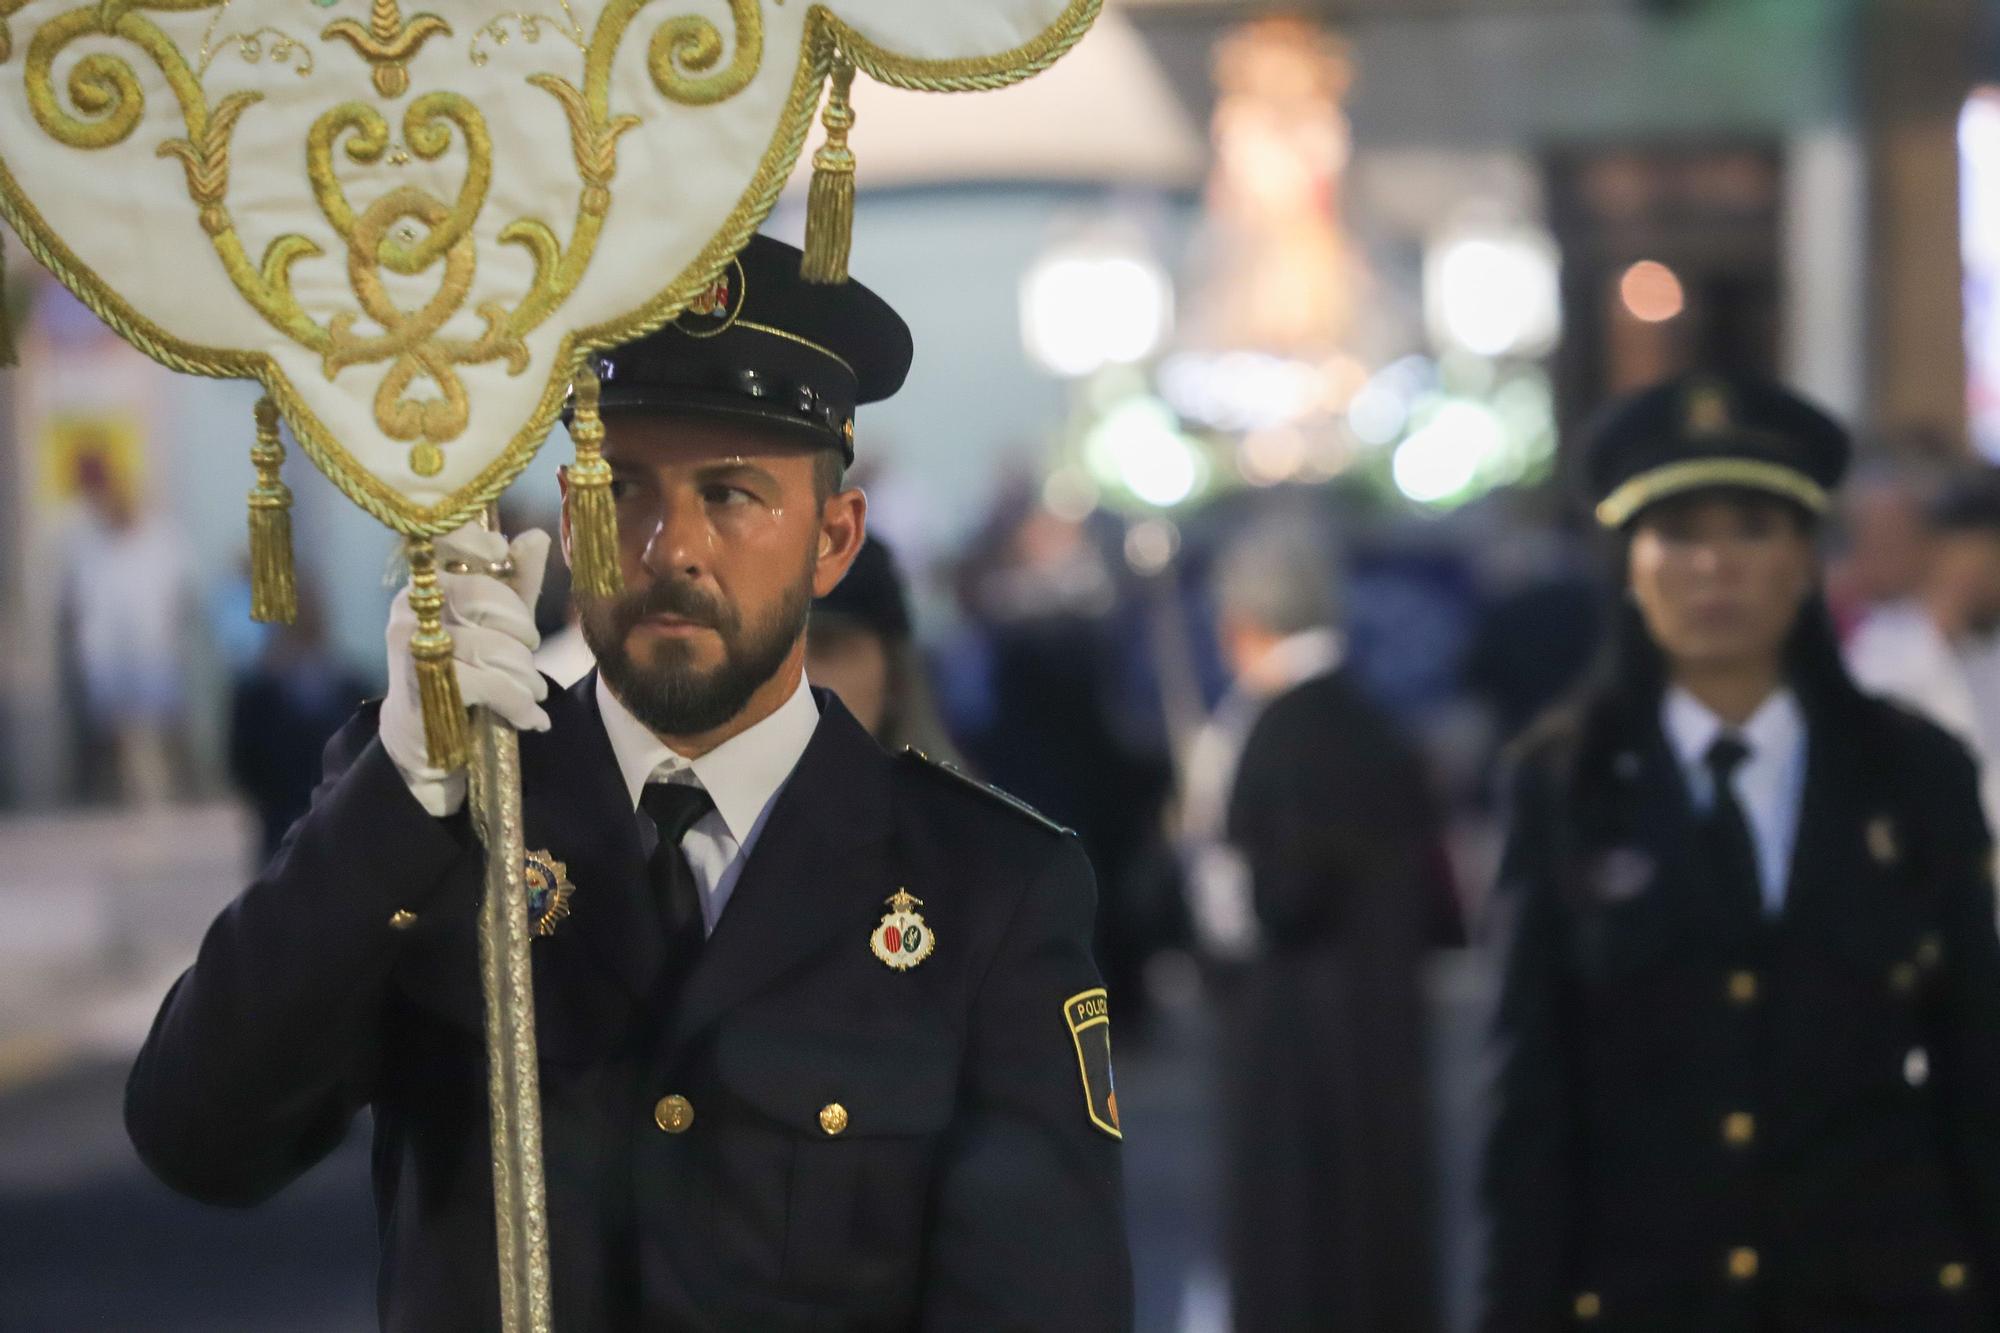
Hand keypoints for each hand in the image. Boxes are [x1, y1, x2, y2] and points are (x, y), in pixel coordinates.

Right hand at [380, 525, 553, 813]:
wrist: (425, 740)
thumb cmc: (464, 672)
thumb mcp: (497, 625)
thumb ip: (517, 582)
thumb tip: (536, 537)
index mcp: (425, 585)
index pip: (447, 542)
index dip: (477, 543)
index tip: (500, 556)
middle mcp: (412, 607)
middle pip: (485, 596)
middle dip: (522, 632)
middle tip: (531, 656)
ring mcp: (412, 644)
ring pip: (493, 645)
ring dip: (526, 677)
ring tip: (533, 693)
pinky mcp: (424, 683)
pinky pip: (490, 683)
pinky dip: (519, 704)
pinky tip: (530, 719)